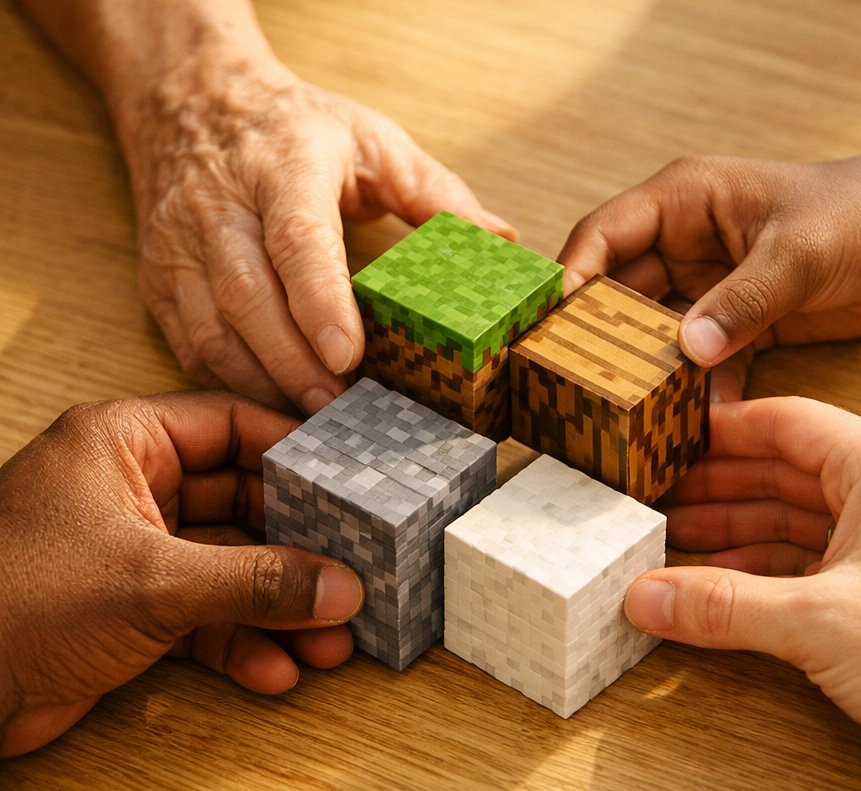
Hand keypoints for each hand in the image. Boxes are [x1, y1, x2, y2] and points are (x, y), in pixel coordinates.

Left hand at [0, 392, 364, 756]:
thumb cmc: (19, 600)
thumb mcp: (156, 582)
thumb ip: (257, 582)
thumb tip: (342, 589)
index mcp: (124, 445)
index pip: (230, 426)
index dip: (293, 451)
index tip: (351, 479)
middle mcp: (131, 490)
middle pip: (240, 503)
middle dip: (297, 549)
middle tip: (353, 572)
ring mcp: (131, 552)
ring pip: (228, 568)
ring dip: (277, 607)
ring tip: (330, 640)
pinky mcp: (128, 609)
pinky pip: (203, 616)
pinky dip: (239, 642)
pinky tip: (275, 670)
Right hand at [125, 53, 513, 414]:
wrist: (189, 101)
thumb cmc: (293, 128)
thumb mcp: (371, 139)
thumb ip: (435, 193)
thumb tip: (501, 238)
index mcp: (283, 164)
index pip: (296, 238)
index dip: (320, 301)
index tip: (348, 356)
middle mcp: (221, 205)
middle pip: (249, 296)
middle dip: (295, 363)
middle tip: (342, 408)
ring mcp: (181, 244)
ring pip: (213, 328)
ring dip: (264, 382)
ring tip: (315, 419)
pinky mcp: (160, 278)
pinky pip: (190, 344)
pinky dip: (230, 383)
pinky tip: (272, 403)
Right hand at [558, 150, 860, 400]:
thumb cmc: (856, 215)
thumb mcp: (798, 253)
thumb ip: (743, 300)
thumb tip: (687, 351)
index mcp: (682, 203)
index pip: (602, 237)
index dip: (571, 281)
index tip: (551, 332)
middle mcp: (680, 246)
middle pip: (616, 295)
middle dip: (597, 340)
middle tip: (577, 387)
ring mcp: (702, 289)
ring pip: (651, 337)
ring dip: (643, 375)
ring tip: (626, 417)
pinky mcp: (728, 326)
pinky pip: (695, 364)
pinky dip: (692, 393)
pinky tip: (687, 426)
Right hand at [623, 398, 860, 790]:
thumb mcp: (814, 619)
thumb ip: (720, 604)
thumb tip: (646, 596)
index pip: (789, 424)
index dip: (723, 432)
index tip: (671, 439)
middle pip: (788, 475)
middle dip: (720, 490)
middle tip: (660, 499)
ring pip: (800, 524)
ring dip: (738, 536)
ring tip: (677, 545)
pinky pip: (815, 569)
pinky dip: (766, 577)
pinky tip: (725, 589)